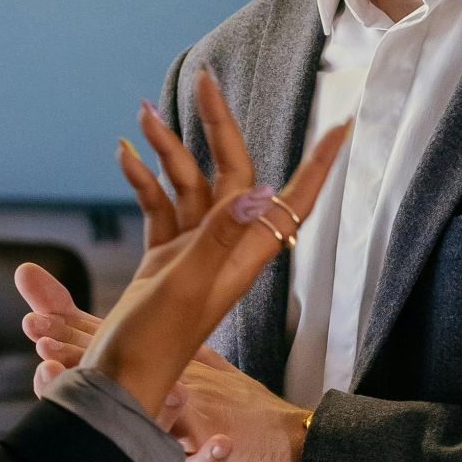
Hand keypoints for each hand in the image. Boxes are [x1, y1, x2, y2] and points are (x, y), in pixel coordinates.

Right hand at [19, 69, 347, 461]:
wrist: (120, 382)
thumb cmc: (155, 342)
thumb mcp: (187, 286)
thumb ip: (217, 237)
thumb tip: (258, 192)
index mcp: (243, 255)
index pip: (292, 200)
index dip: (319, 164)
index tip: (342, 126)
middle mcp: (224, 247)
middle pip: (231, 173)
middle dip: (216, 126)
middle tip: (203, 80)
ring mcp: (192, 250)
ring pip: (188, 183)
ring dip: (167, 149)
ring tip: (144, 114)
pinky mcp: (163, 257)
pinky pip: (159, 205)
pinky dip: (143, 179)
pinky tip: (125, 155)